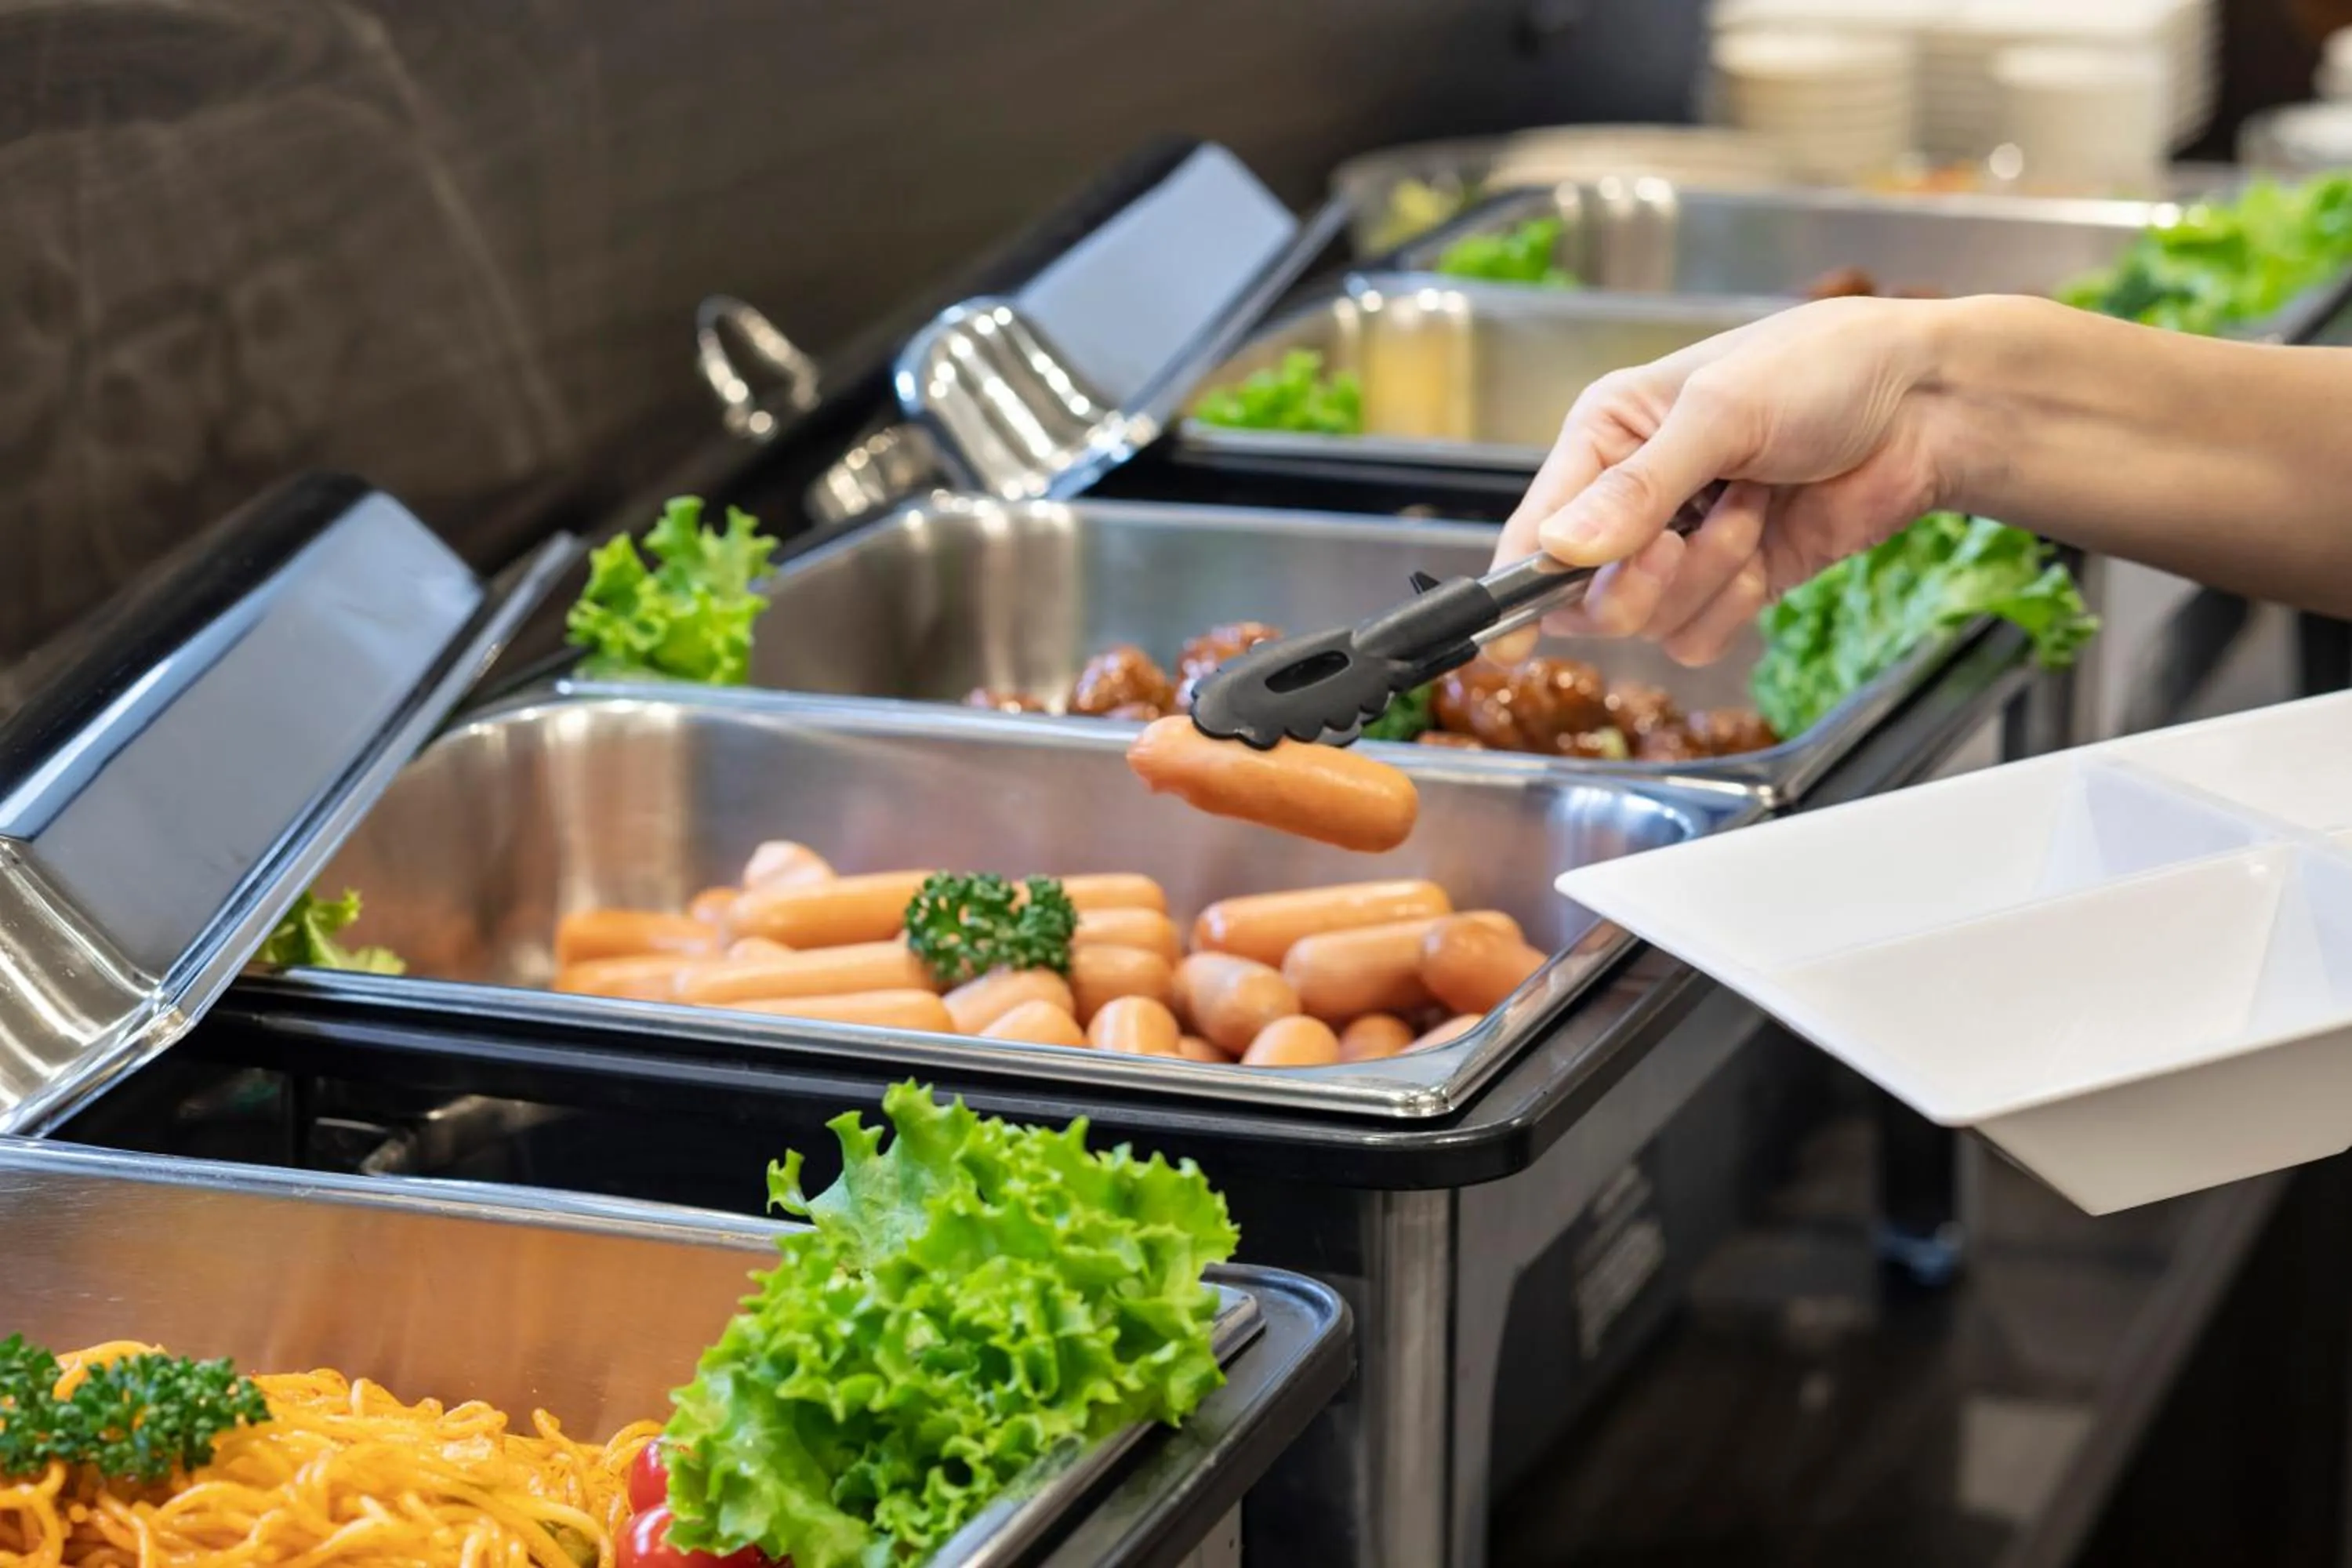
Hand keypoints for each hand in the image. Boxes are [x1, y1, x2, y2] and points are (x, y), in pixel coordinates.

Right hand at [1490, 296, 1965, 663]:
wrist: (1928, 406)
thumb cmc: (1824, 370)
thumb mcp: (1721, 412)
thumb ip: (1638, 487)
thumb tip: (1560, 549)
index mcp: (1606, 437)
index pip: (1534, 528)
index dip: (1518, 586)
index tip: (1508, 639)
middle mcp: (1631, 496)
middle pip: (1584, 595)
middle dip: (1637, 579)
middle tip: (1677, 540)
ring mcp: (1681, 546)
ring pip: (1645, 621)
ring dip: (1704, 576)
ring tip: (1752, 510)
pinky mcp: (1730, 583)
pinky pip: (1696, 637)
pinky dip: (1732, 604)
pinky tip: (1767, 548)